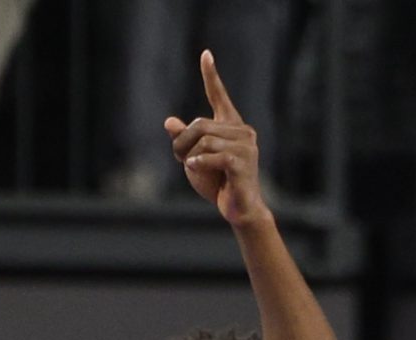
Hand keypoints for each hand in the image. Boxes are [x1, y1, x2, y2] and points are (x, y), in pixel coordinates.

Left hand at [163, 51, 267, 224]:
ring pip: (203, 140)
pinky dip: (198, 163)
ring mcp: (246, 147)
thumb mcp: (194, 158)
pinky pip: (212, 155)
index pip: (219, 97)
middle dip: (182, 143)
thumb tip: (169, 122)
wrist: (238, 209)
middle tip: (180, 159)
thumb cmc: (218, 183)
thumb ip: (184, 140)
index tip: (205, 54)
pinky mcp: (242, 163)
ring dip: (189, 155)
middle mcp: (242, 131)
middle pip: (199, 125)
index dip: (211, 76)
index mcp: (231, 126)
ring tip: (190, 168)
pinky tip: (194, 169)